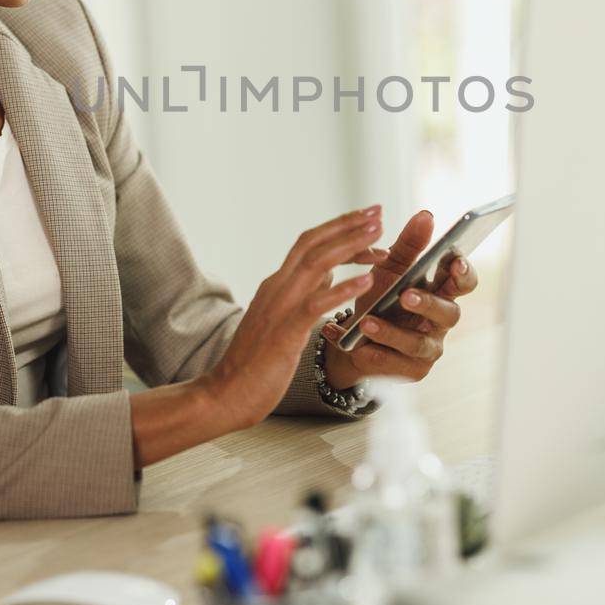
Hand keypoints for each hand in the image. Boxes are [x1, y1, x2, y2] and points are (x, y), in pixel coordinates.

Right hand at [199, 206, 383, 427]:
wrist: (226, 393)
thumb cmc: (256, 363)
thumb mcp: (283, 319)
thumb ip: (303, 294)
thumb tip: (328, 275)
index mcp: (277, 284)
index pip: (309, 244)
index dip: (339, 228)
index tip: (367, 219)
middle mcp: (277, 287)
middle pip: (313, 242)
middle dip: (347, 225)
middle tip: (377, 212)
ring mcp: (279, 307)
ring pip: (316, 263)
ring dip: (349, 245)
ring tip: (378, 235)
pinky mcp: (284, 331)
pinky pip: (315, 303)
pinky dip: (343, 289)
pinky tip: (367, 281)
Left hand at [319, 209, 479, 389]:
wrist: (354, 338)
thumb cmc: (380, 297)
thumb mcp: (390, 267)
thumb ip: (409, 244)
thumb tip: (426, 215)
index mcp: (441, 290)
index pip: (464, 282)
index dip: (464, 273)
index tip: (455, 262)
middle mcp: (440, 321)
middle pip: (448, 312)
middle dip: (427, 303)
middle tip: (405, 295)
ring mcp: (428, 347)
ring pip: (417, 343)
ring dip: (391, 332)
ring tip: (366, 322)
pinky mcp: (411, 370)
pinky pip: (395, 364)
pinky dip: (373, 353)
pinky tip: (355, 345)